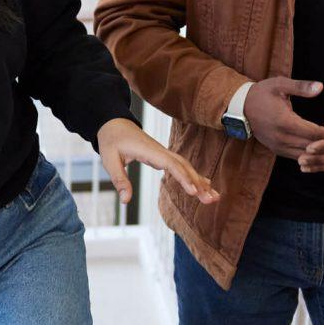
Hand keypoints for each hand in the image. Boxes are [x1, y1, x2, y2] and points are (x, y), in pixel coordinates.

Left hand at [96, 118, 220, 205]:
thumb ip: (119, 179)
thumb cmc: (111, 140)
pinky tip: (205, 185)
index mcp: (150, 151)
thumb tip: (126, 201)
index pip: (171, 165)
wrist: (114, 124)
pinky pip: (182, 166)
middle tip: (211, 200)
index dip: (184, 178)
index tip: (194, 191)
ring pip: (186, 167)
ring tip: (213, 197)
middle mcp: (161, 151)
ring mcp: (164, 153)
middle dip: (199, 183)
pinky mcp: (163, 157)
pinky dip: (194, 176)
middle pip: (184, 167)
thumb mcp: (109, 160)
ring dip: (200, 181)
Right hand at [244, 76, 323, 159]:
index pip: (314, 133)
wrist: (240, 107)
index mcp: (284, 122)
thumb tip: (321, 87)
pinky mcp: (277, 150)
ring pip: (307, 155)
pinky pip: (299, 156)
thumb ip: (301, 86)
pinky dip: (313, 156)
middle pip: (313, 147)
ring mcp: (278, 146)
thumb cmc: (262, 93)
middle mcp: (281, 138)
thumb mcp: (280, 84)